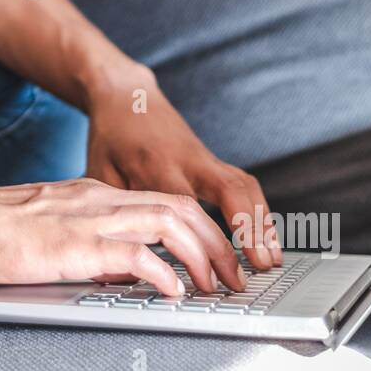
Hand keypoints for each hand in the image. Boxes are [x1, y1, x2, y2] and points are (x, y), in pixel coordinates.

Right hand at [0, 178, 248, 295]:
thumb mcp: (54, 226)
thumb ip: (88, 240)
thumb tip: (119, 270)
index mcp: (96, 194)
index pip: (166, 200)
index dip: (202, 228)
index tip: (219, 257)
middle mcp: (100, 199)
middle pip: (180, 208)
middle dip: (216, 242)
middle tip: (232, 276)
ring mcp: (89, 218)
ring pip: (169, 223)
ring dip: (201, 256)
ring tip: (214, 286)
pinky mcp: (75, 245)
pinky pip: (135, 255)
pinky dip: (163, 273)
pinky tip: (173, 292)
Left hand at [84, 67, 283, 270]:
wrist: (125, 95)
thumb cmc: (109, 136)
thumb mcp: (98, 172)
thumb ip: (115, 209)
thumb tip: (120, 253)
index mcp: (155, 166)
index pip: (186, 208)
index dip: (200, 242)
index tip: (207, 276)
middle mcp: (187, 160)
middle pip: (228, 192)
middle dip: (248, 231)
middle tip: (259, 267)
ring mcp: (203, 158)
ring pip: (243, 186)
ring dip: (262, 222)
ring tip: (272, 259)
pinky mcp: (211, 159)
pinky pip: (242, 183)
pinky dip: (258, 210)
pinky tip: (266, 236)